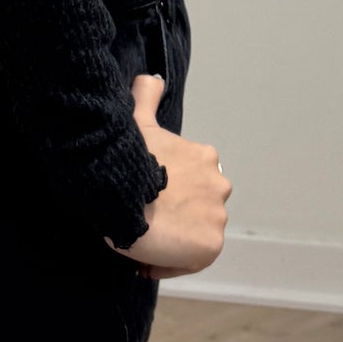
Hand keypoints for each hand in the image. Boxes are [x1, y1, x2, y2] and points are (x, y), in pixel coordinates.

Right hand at [105, 71, 230, 279]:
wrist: (123, 190)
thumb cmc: (129, 158)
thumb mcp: (138, 120)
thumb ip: (146, 96)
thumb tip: (150, 78)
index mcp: (206, 159)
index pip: (193, 186)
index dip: (171, 197)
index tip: (148, 205)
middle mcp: (219, 186)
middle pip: (197, 210)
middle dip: (175, 217)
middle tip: (144, 222)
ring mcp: (217, 216)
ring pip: (195, 236)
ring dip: (174, 240)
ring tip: (144, 241)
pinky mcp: (210, 245)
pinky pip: (191, 262)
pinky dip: (172, 263)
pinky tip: (147, 260)